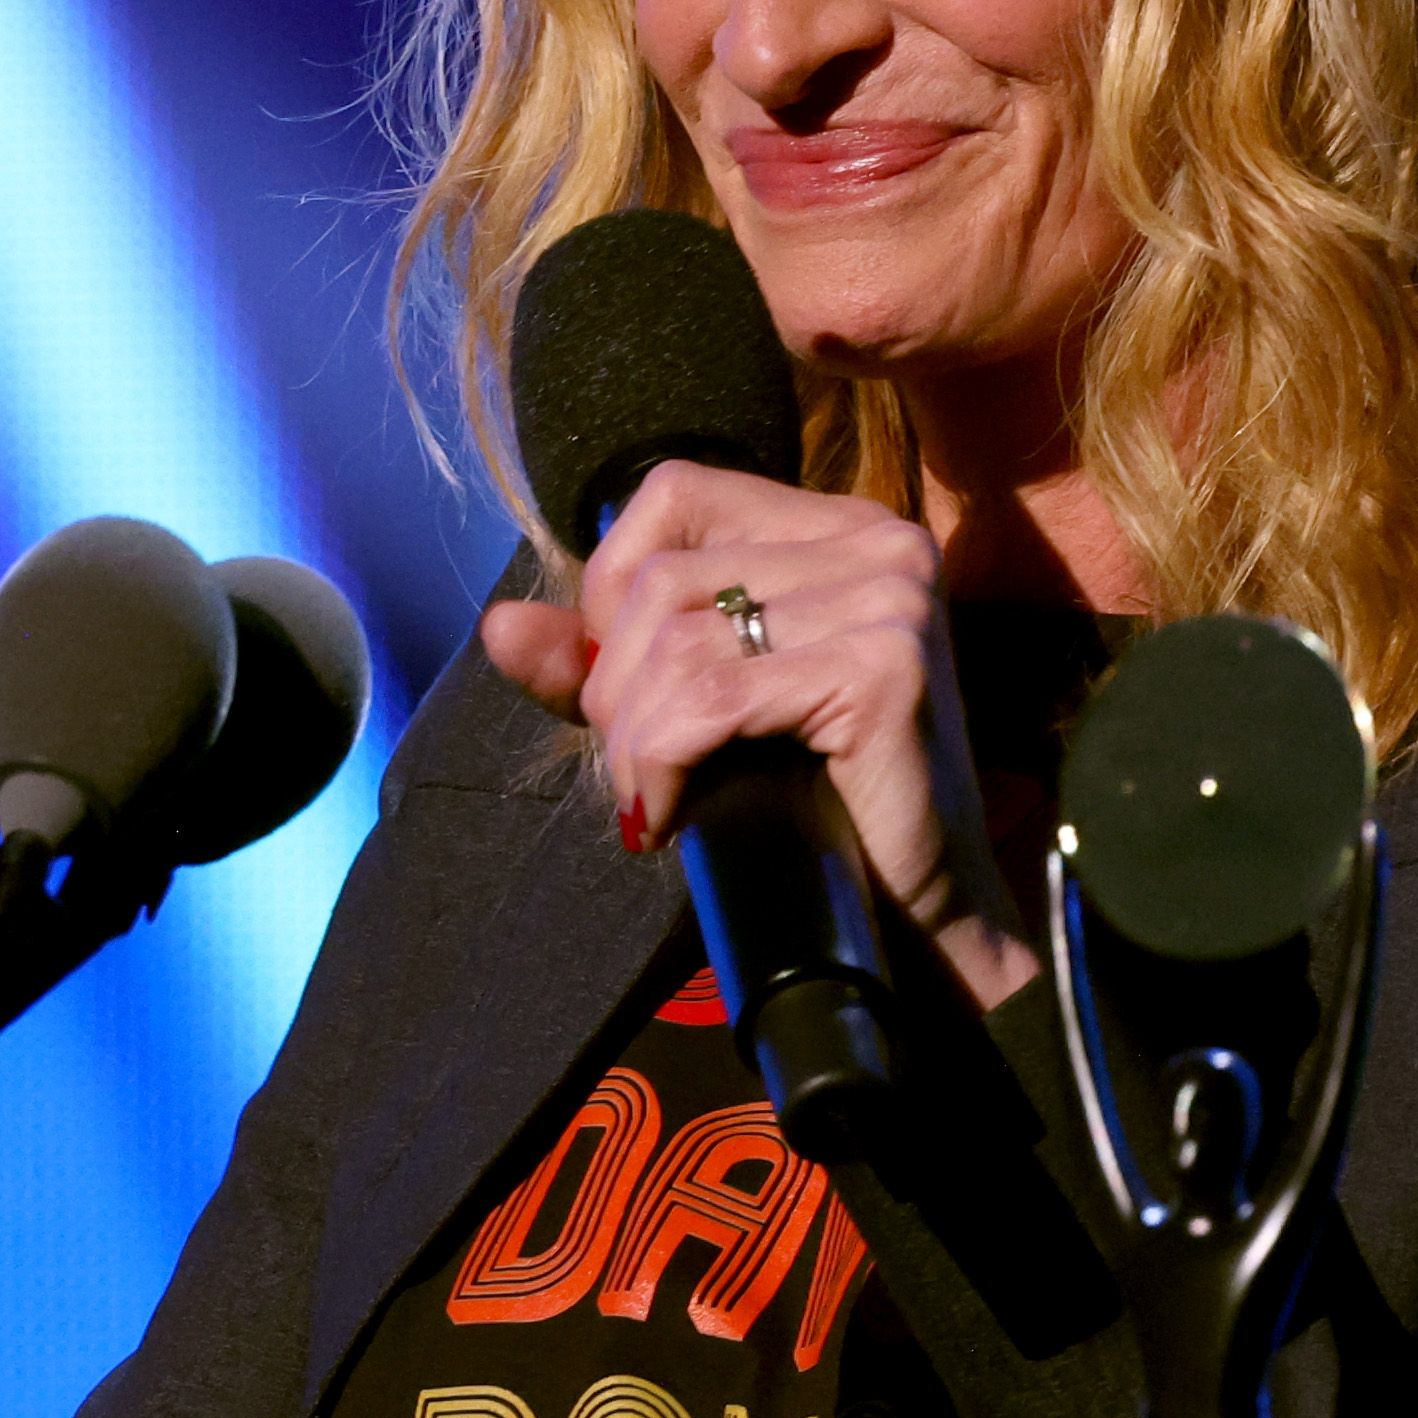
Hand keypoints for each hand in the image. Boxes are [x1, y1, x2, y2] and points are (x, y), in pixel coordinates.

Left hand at [481, 462, 1036, 1011]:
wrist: (918, 924)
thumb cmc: (812, 813)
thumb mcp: (692, 715)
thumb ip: (601, 662)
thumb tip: (500, 625)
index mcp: (842, 527)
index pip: (676, 492)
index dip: (613, 584)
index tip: (624, 687)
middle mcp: (881, 540)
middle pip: (665, 578)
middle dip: (614, 691)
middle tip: (635, 777)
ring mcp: (892, 598)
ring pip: (679, 640)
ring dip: (634, 743)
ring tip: (650, 808)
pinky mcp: (886, 669)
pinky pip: (713, 699)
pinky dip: (663, 764)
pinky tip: (669, 819)